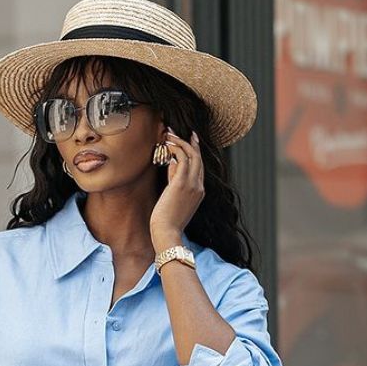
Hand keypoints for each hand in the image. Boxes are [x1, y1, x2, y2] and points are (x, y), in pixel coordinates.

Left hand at [149, 127, 203, 249]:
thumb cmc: (167, 222)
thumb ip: (174, 181)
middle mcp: (199, 187)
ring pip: (191, 155)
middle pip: (198, 158)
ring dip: (179, 141)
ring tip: (168, 134)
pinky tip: (167, 143)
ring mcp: (192, 185)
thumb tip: (172, 164)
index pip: (199, 167)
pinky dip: (175, 148)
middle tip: (178, 131)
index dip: (194, 152)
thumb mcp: (173, 199)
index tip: (187, 141)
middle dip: (189, 142)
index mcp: (199, 193)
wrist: (167, 234)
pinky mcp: (181, 184)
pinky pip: (182, 158)